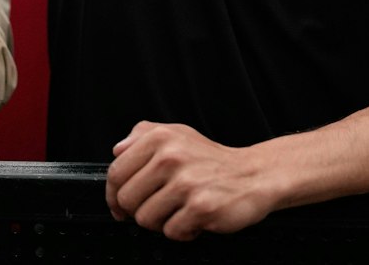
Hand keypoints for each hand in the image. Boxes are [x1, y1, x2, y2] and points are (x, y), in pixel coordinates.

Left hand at [106, 121, 276, 240]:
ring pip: (145, 219)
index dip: (113, 195)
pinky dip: (182, 231)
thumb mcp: (178, 135)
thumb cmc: (212, 160)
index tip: (120, 206)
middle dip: (139, 211)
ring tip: (179, 211)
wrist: (255, 175)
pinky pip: (171, 232)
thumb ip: (144, 136)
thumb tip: (117, 150)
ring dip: (161, 222)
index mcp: (160, 138)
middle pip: (127, 200)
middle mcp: (171, 157)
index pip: (115, 173)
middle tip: (159, 207)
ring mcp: (186, 183)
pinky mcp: (201, 207)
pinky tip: (194, 219)